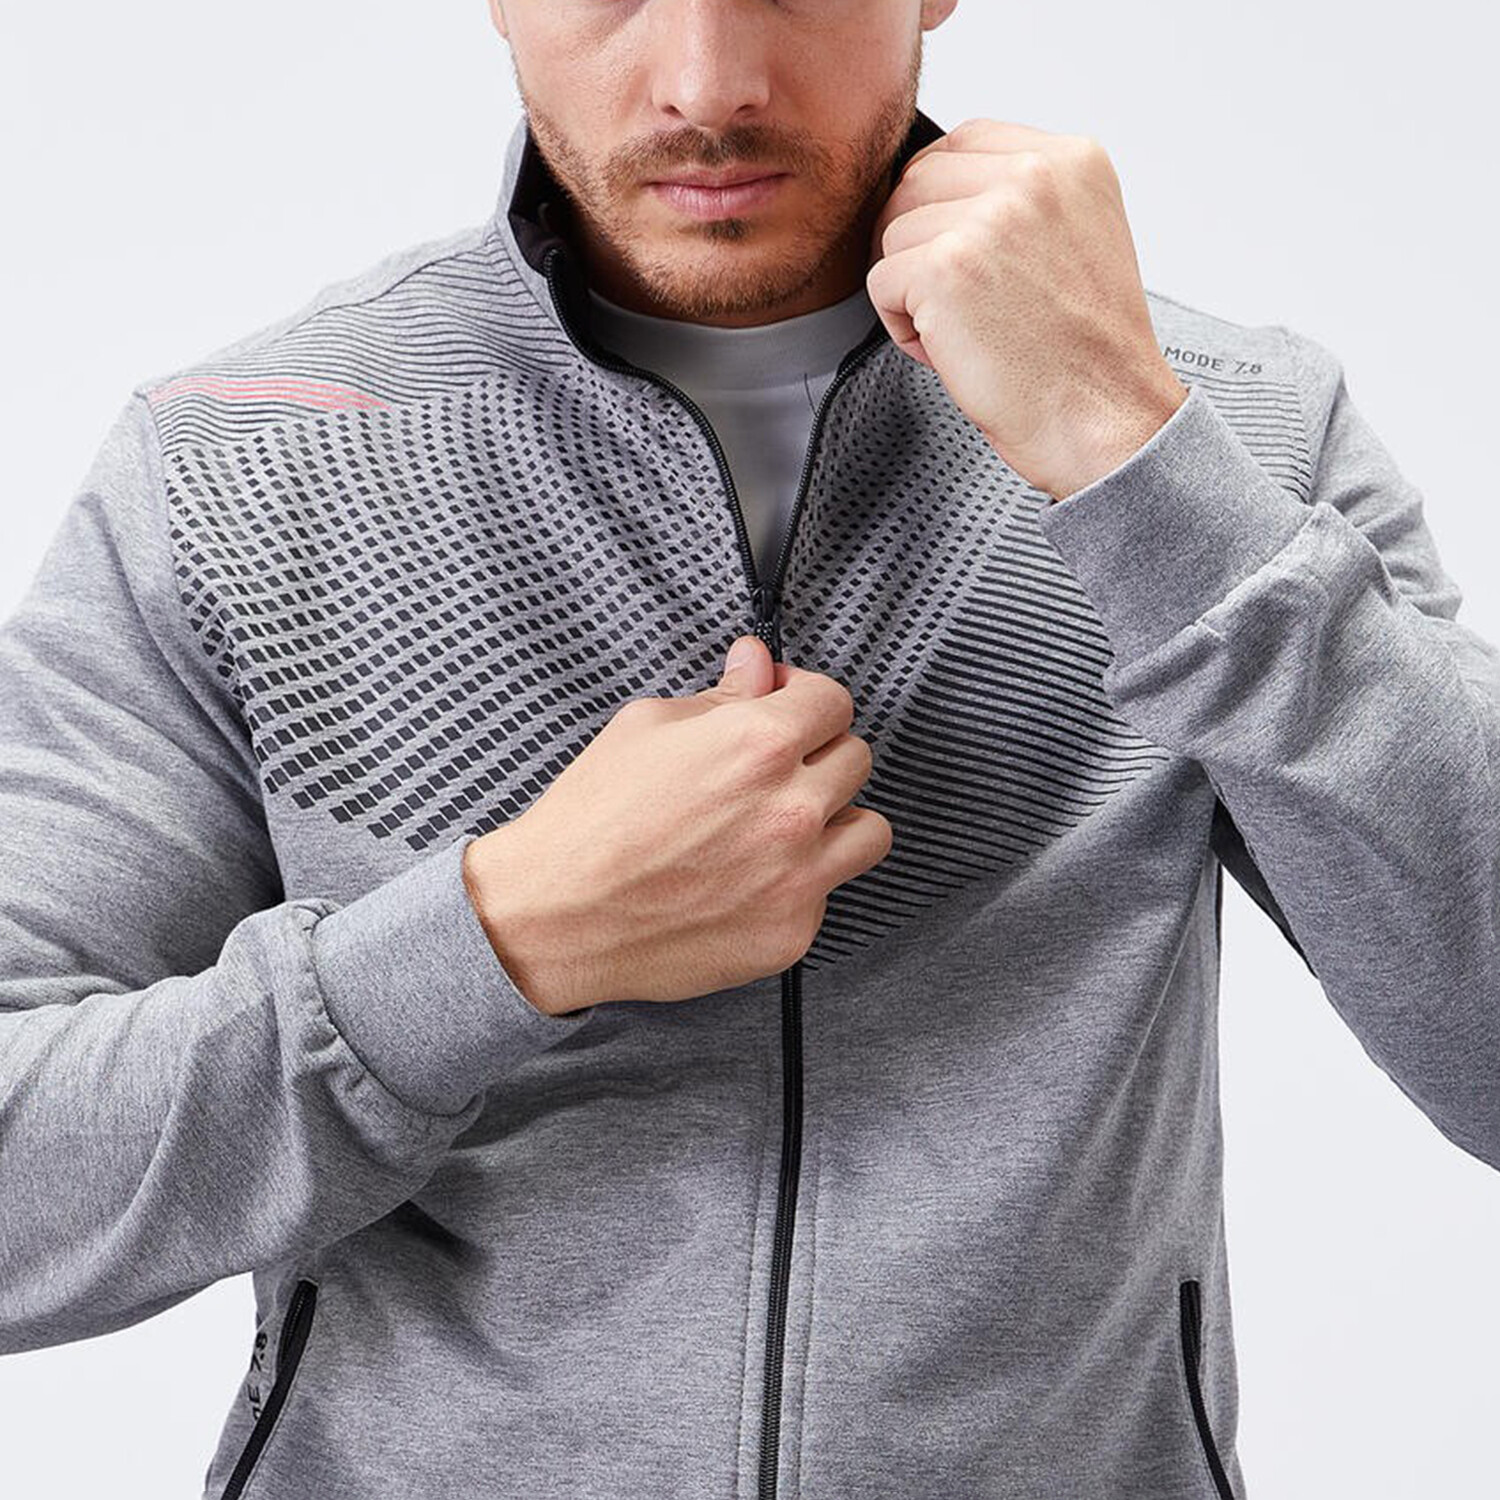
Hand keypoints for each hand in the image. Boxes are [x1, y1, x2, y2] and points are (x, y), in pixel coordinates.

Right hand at [461, 636, 893, 1014]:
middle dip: (818, 756)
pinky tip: (749, 880)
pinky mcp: (791, 933)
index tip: (785, 710)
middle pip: (856, 760)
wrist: (556, 916)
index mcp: (761, 743)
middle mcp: (793, 809)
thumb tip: (758, 663)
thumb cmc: (590, 818)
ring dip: (836, 821)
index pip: (834, 702)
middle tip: (771, 772)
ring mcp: (799, 878)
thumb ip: (721, 696)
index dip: (805, 701)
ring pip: (869, 831)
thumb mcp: (646, 728)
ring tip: (785, 827)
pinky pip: (829, 893)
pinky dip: (800, 883)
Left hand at [866, 117, 1189, 499]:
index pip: (963, 146)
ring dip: (915, 292)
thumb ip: (1022, 200)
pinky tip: (955, 351)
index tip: (964, 256)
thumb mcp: (1080, 239)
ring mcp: (987, 219)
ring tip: (971, 331)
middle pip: (916, 184)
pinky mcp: (945, 268)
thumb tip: (941, 191)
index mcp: (1073, 160)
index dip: (944, 206)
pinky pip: (880, 283)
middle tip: (966, 305)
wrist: (1107, 420)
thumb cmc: (1088, 355)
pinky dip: (904, 328)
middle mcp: (1033, 177)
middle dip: (923, 248)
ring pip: (894, 234)